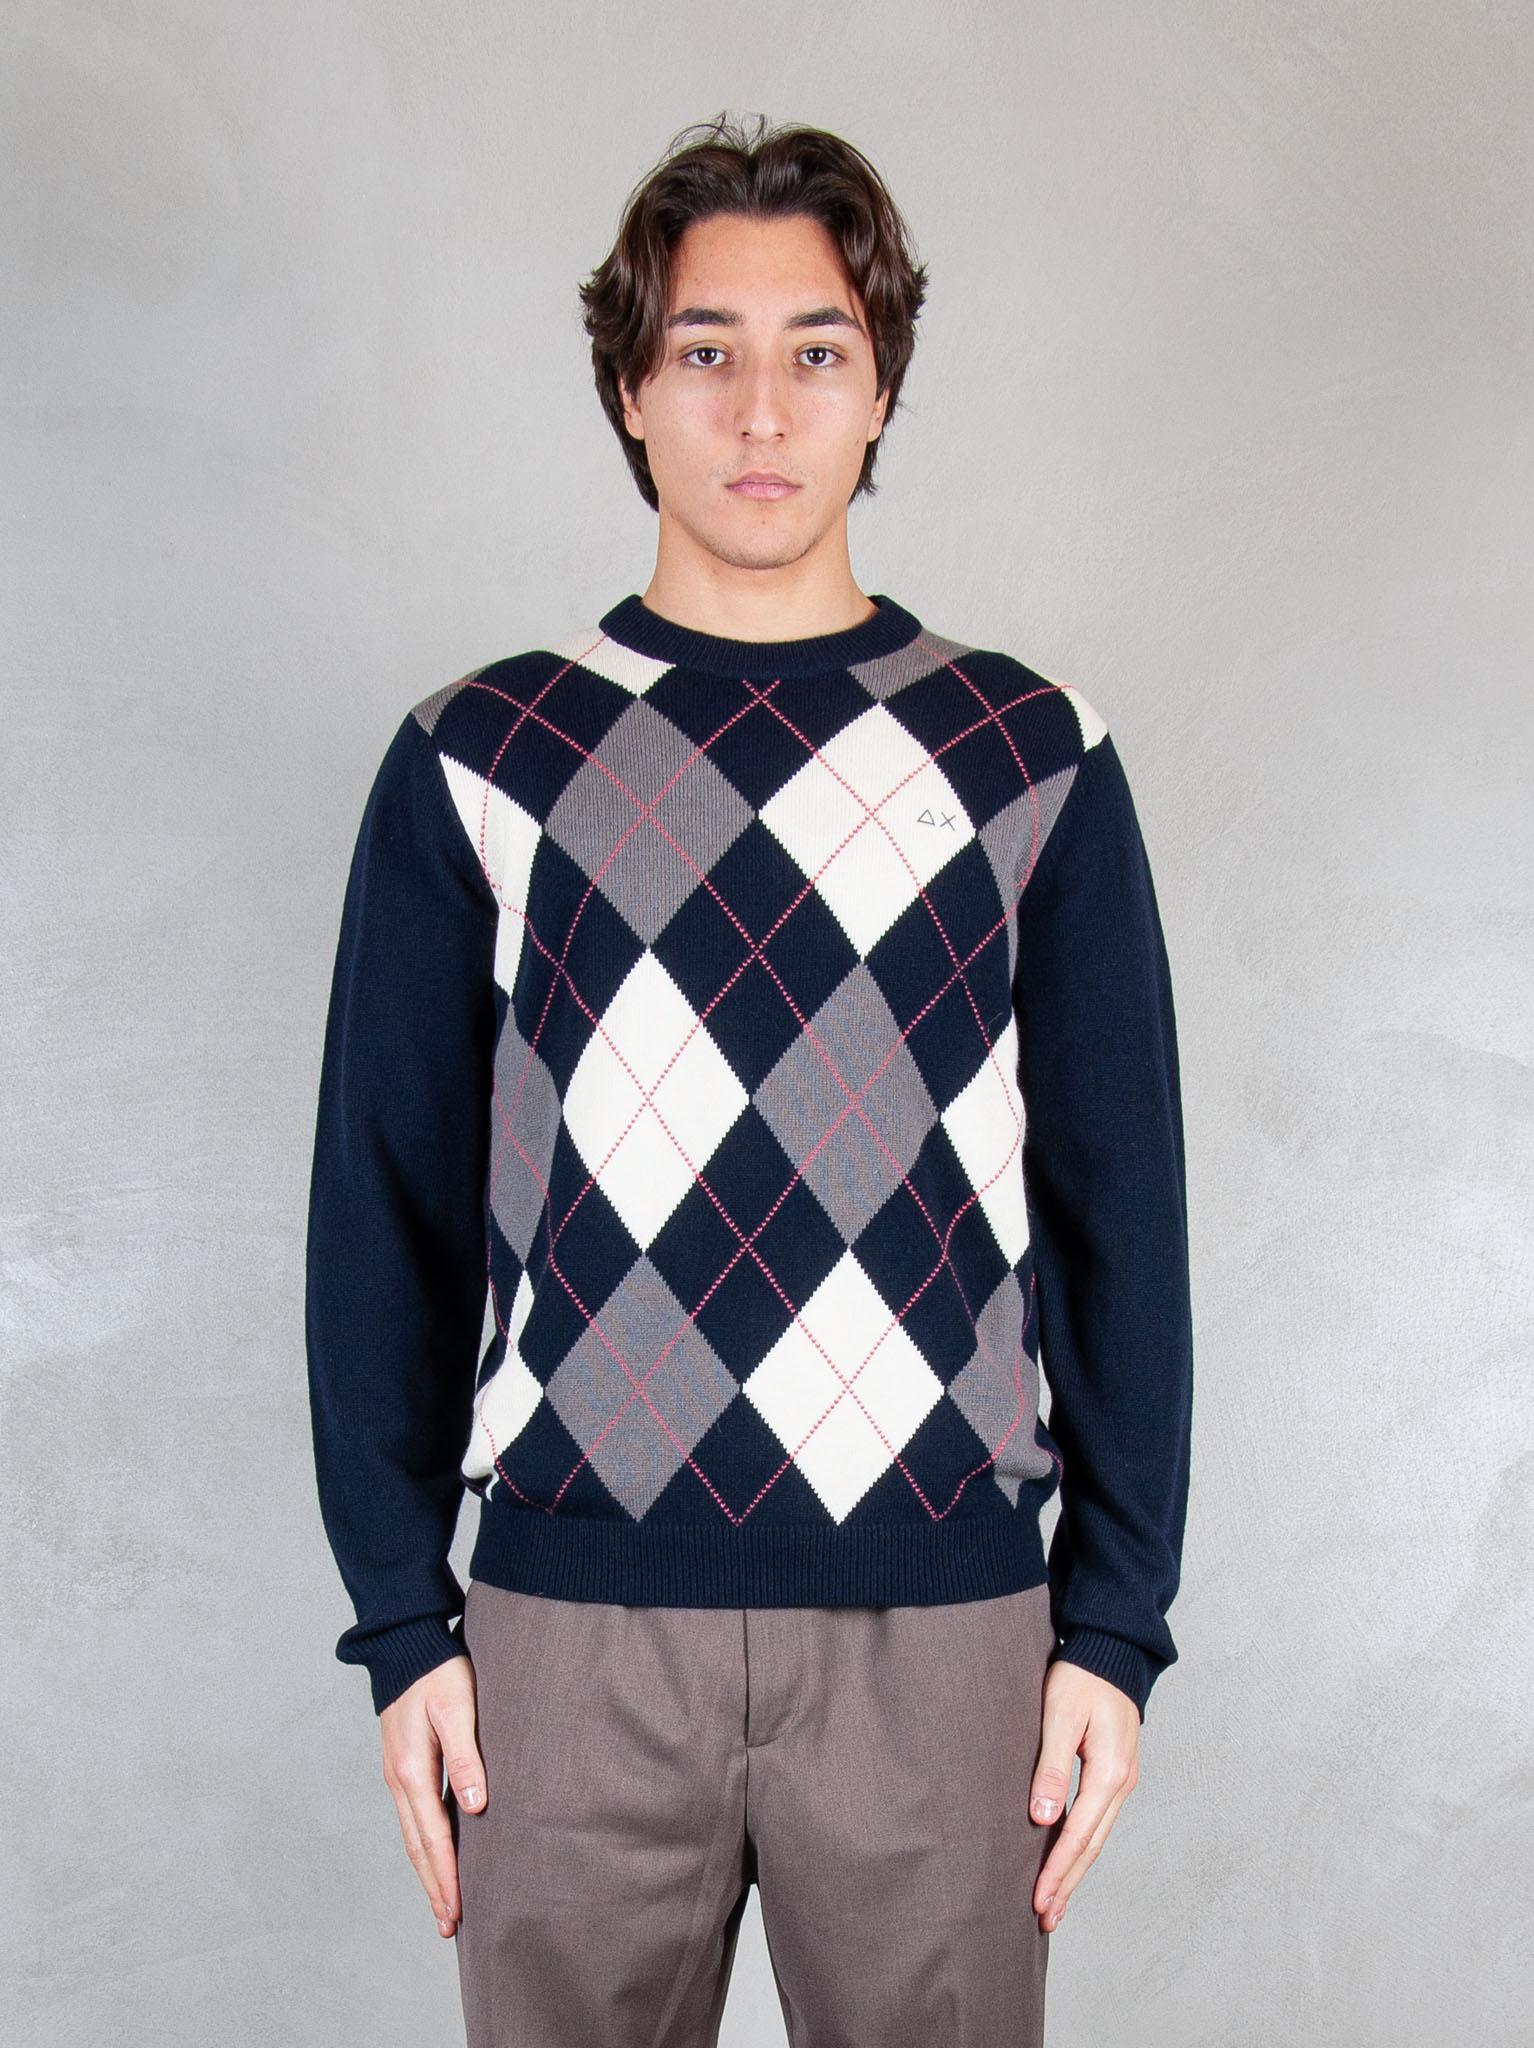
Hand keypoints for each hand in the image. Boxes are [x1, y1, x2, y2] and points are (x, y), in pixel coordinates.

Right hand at [379, 1653, 487, 1938]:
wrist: (407, 1644)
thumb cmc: (438, 1671)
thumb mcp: (458, 1708)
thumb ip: (467, 1757)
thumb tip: (476, 1808)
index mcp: (412, 1771)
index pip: (431, 1838)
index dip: (445, 1878)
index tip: (457, 1912)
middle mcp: (399, 1779)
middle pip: (416, 1847)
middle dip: (433, 1887)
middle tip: (449, 1927)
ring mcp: (397, 1774)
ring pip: (412, 1835)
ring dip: (427, 1871)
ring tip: (443, 1903)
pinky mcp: (403, 1765)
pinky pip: (413, 1817)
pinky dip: (423, 1845)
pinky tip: (435, 1854)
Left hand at [1028, 1661, 1139, 1932]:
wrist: (1111, 1651)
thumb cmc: (1082, 1677)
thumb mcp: (1061, 1716)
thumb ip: (1052, 1767)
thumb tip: (1042, 1818)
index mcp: (1110, 1772)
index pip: (1079, 1834)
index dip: (1056, 1869)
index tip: (1037, 1900)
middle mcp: (1122, 1783)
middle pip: (1092, 1846)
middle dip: (1067, 1883)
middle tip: (1044, 1919)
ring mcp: (1122, 1780)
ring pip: (1096, 1837)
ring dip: (1075, 1871)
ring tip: (1054, 1904)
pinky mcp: (1114, 1774)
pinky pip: (1098, 1821)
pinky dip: (1082, 1847)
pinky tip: (1069, 1861)